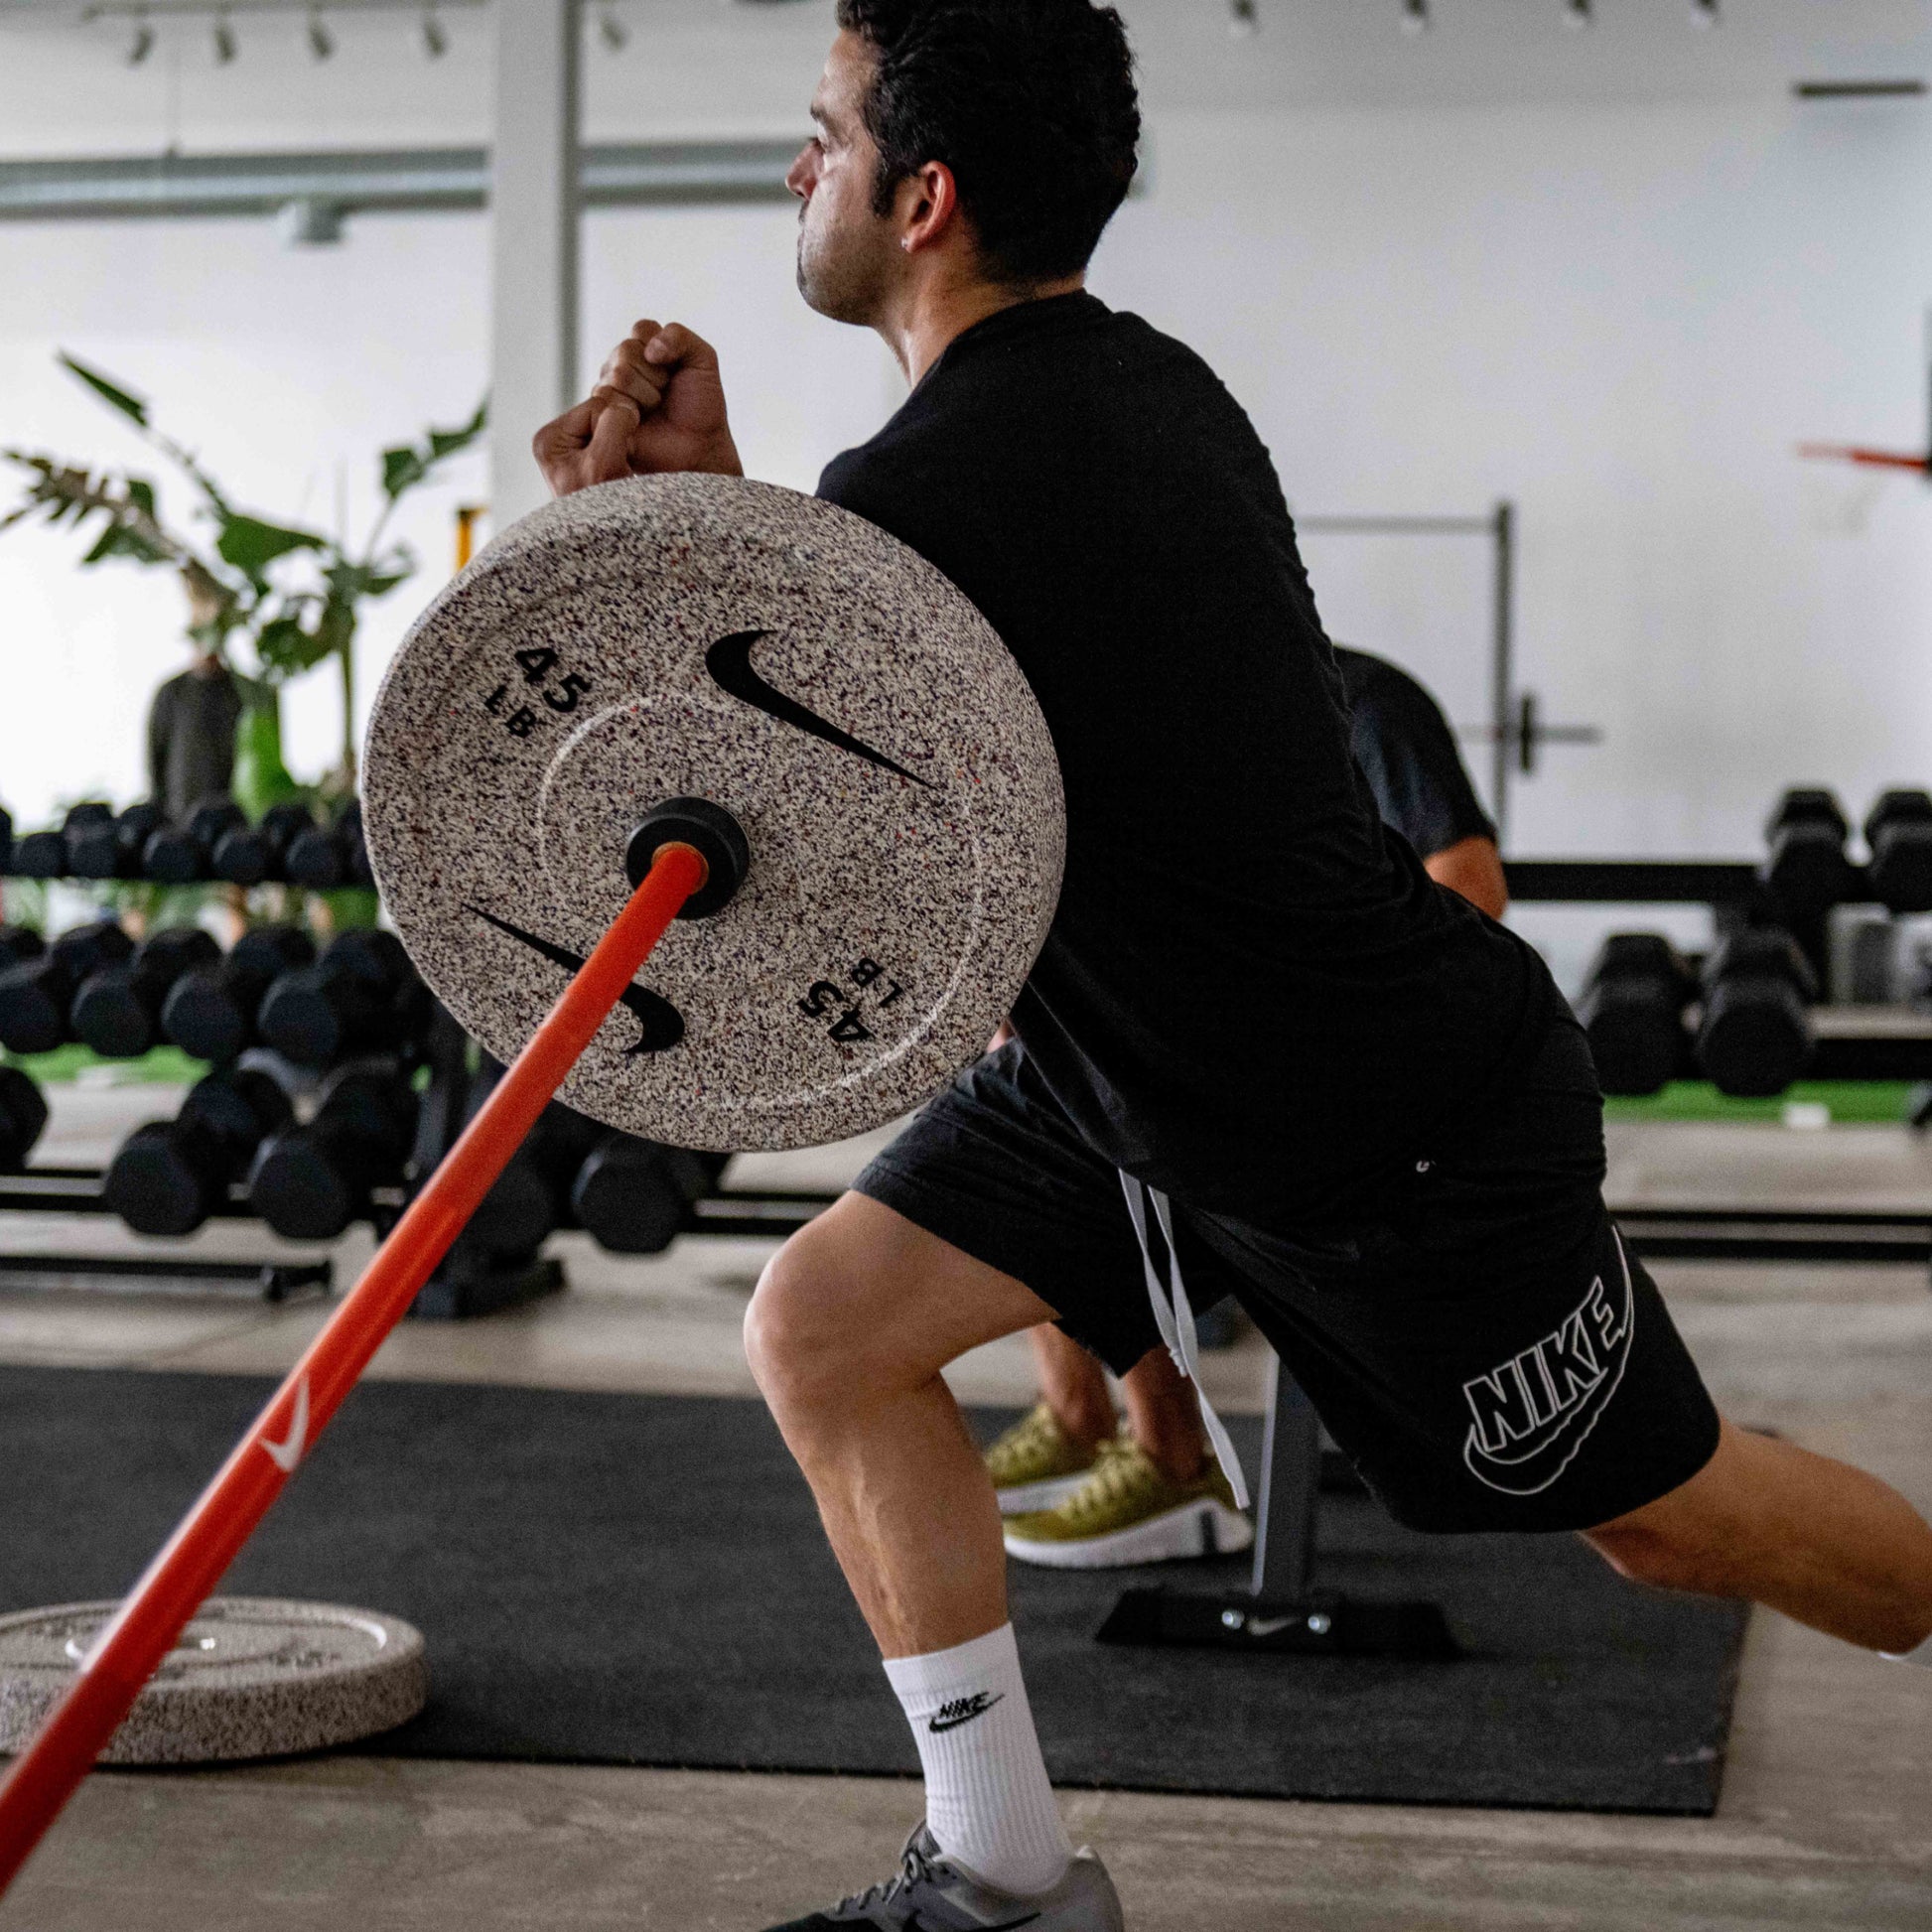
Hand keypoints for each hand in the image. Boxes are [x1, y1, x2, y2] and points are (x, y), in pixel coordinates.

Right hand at [533, 320, 743, 495]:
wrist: (697, 446)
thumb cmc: (701, 406)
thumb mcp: (703, 360)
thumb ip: (680, 336)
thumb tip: (650, 347)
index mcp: (645, 347)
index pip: (643, 329)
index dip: (663, 350)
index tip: (675, 372)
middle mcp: (623, 364)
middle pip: (627, 350)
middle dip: (655, 376)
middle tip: (665, 395)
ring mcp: (610, 387)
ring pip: (618, 374)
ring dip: (647, 396)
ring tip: (655, 409)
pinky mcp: (602, 412)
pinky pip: (607, 399)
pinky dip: (631, 411)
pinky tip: (640, 421)